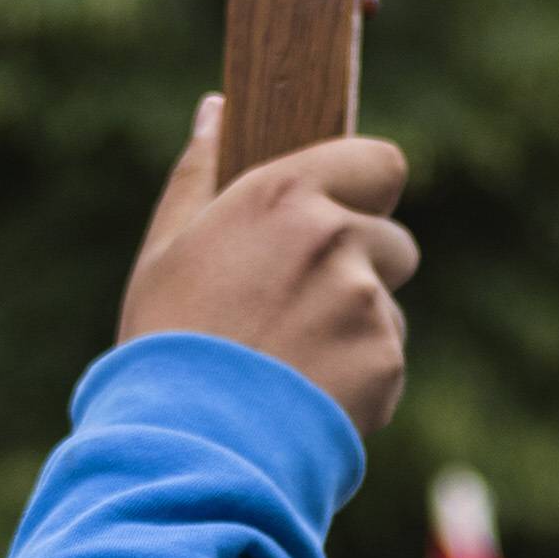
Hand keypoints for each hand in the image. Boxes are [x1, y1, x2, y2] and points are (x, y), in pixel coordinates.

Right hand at [120, 97, 415, 435]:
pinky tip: (303, 400)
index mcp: (284, 197)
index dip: (367, 191)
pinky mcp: (386, 363)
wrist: (189, 447)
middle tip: (297, 312)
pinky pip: (385, 364)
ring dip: (356, 332)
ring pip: (385, 310)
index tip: (344, 214)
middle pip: (392, 244)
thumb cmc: (167, 345)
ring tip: (289, 366)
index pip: (380, 163)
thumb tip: (216, 110)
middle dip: (362, 272)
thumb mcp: (165, 251)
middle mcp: (337, 239)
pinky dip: (357, 383)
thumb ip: (199, 174)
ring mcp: (367, 303)